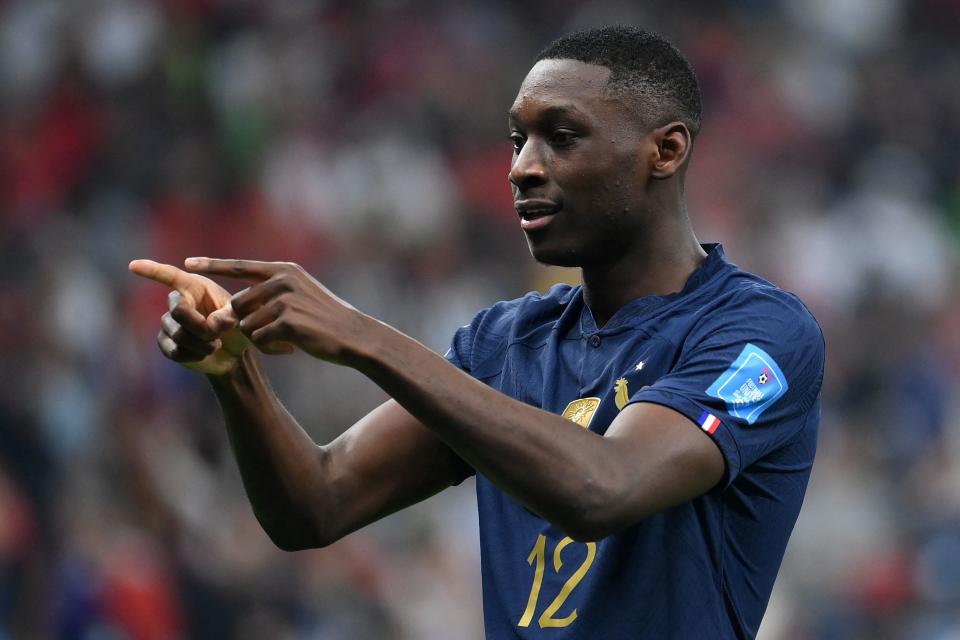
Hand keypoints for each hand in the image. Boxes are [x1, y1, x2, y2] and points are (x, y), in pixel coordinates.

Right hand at [129, 259, 263, 374]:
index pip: (170, 275)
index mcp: (195, 287)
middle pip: (178, 311)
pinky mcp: (166, 343)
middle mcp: (178, 301)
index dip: (152, 270)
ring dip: (201, 343)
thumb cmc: (239, 325)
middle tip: (217, 335)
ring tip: (216, 343)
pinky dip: (194, 355)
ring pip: (178, 334)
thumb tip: (211, 323)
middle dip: (200, 326)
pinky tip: (204, 353)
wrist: (235, 352)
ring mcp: (169, 322)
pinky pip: (174, 350)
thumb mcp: (241, 316)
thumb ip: (229, 315)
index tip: (133, 266)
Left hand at [183, 258, 368, 365]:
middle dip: (245, 321)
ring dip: (258, 335)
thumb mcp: (297, 297)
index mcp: (284, 270)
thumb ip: (264, 299)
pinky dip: (269, 346)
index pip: (239, 266)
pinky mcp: (288, 323)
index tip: (188, 264)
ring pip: (247, 323)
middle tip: (268, 330)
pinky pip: (259, 339)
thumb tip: (226, 314)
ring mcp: (285, 301)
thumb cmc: (322, 318)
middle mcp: (283, 280)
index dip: (212, 265)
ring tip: (283, 337)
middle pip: (238, 303)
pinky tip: (289, 345)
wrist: (352, 334)